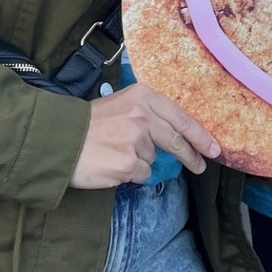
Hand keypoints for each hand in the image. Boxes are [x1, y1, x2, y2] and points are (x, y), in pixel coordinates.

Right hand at [70, 82, 221, 188]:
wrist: (58, 139)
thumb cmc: (88, 123)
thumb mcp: (121, 105)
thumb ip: (147, 114)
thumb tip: (174, 135)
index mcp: (143, 97)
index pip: (181, 117)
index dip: (200, 134)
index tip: (214, 148)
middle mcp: (143, 116)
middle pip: (177, 140)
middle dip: (192, 155)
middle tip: (200, 166)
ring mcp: (136, 141)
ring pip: (154, 159)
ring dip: (141, 161)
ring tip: (116, 153)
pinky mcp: (128, 164)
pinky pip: (141, 174)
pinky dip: (130, 174)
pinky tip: (113, 165)